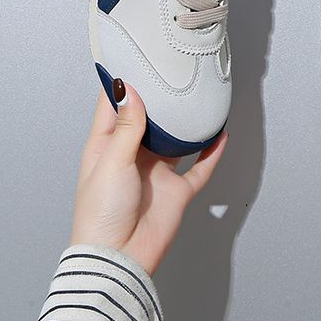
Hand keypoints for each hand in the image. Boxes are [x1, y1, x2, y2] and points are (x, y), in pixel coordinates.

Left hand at [70, 81, 227, 275]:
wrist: (119, 259)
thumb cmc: (101, 215)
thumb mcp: (112, 162)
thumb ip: (126, 126)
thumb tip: (129, 90)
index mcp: (107, 147)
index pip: (113, 108)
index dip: (121, 84)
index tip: (132, 60)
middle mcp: (132, 156)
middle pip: (148, 120)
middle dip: (158, 99)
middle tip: (170, 73)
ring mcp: (156, 174)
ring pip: (176, 141)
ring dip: (185, 124)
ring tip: (196, 99)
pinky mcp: (177, 192)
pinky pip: (199, 168)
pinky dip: (210, 153)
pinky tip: (219, 136)